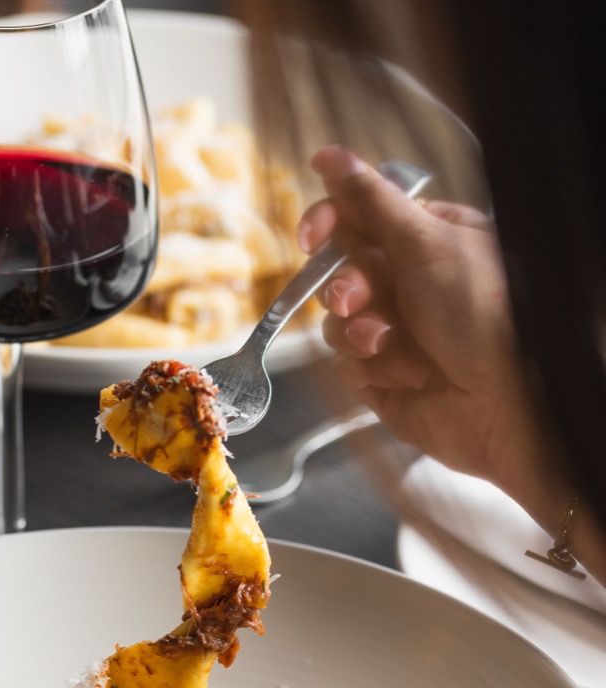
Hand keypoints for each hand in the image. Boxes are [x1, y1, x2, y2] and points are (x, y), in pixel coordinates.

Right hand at [298, 146, 566, 515]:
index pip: (362, 218)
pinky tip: (409, 375)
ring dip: (360, 332)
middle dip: (346, 287)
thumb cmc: (484, 313)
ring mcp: (398, 334)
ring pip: (338, 323)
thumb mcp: (427, 240)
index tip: (310, 236)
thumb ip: (371, 200)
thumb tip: (329, 154)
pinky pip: (348, 365)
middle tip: (356, 299)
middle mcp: (413, 285)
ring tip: (390, 344)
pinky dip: (372, 369)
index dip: (329, 224)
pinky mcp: (385, 380)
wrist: (508, 403)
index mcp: (431, 239)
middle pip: (343, 271)